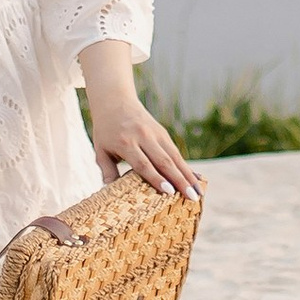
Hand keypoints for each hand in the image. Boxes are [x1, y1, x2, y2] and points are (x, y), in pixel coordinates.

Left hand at [88, 95, 204, 202]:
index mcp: (125, 142)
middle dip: (179, 180)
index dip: (156, 178)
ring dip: (188, 175)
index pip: (143, 163)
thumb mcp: (100, 150)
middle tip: (192, 198)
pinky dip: (186, 167)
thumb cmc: (105, 131)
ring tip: (199, 193)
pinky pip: (176, 152)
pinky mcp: (163, 132)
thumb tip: (109, 192)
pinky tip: (195, 180)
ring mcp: (156, 133)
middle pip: (164, 161)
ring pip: (175, 156)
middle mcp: (143, 136)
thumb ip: (106, 170)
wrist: (115, 101)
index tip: (169, 191)